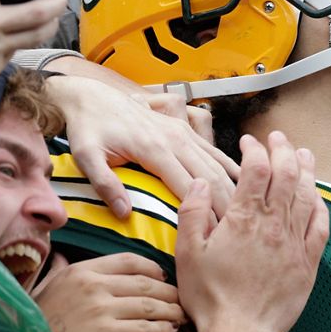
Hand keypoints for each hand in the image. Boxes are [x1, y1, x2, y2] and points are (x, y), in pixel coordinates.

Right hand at [33, 253, 186, 331]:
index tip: (163, 277)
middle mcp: (94, 284)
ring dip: (171, 310)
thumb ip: (62, 270)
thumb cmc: (38, 317)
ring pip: (148, 304)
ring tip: (183, 315)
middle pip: (145, 283)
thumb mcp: (48, 285)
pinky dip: (160, 328)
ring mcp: (100, 308)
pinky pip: (141, 328)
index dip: (152, 268)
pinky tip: (171, 330)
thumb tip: (63, 257)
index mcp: (83, 269)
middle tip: (182, 298)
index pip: (129, 260)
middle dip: (169, 292)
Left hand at [44, 69, 238, 219]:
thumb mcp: (86, 156)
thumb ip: (105, 184)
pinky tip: (242, 181)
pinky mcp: (183, 129)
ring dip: (232, 187)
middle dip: (226, 204)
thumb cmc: (87, 127)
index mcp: (154, 148)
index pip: (187, 187)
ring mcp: (182, 132)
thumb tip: (125, 214)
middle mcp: (175, 138)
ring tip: (244, 214)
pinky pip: (212, 149)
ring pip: (216, 163)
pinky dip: (229, 166)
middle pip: (210, 176)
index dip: (204, 212)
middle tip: (237, 232)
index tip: (215, 235)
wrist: (90, 96)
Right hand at [176, 132, 327, 331]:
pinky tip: (317, 196)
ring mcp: (294, 243)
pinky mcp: (308, 262)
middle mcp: (273, 226)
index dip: (255, 149)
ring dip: (306, 170)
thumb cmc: (210, 296)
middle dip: (283, 150)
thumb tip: (201, 182)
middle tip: (278, 137)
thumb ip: (193, 214)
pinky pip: (320, 226)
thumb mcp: (188, 254)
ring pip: (307, 196)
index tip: (248, 142)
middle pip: (287, 175)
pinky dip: (320, 205)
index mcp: (244, 220)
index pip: (256, 169)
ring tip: (304, 153)